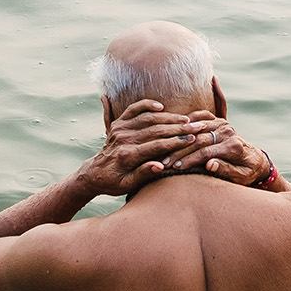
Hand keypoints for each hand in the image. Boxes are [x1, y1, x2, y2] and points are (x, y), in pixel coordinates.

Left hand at [77, 100, 206, 195]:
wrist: (94, 173)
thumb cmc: (114, 182)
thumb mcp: (128, 185)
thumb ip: (144, 174)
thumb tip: (161, 166)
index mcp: (127, 156)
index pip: (157, 146)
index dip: (176, 142)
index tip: (193, 139)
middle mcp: (123, 139)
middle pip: (156, 130)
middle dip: (179, 128)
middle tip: (197, 126)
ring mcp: (120, 129)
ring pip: (148, 118)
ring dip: (169, 117)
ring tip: (186, 119)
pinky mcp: (118, 123)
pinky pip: (134, 109)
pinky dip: (147, 105)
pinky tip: (161, 106)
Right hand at [159, 112, 269, 185]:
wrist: (256, 160)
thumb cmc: (247, 173)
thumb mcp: (241, 177)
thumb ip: (225, 170)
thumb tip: (209, 164)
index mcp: (233, 147)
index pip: (205, 153)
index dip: (188, 160)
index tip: (174, 168)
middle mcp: (229, 133)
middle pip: (198, 140)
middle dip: (180, 151)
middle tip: (164, 160)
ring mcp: (224, 125)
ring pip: (197, 128)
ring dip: (181, 136)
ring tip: (165, 146)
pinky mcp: (220, 121)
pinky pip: (203, 116)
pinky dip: (190, 118)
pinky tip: (176, 125)